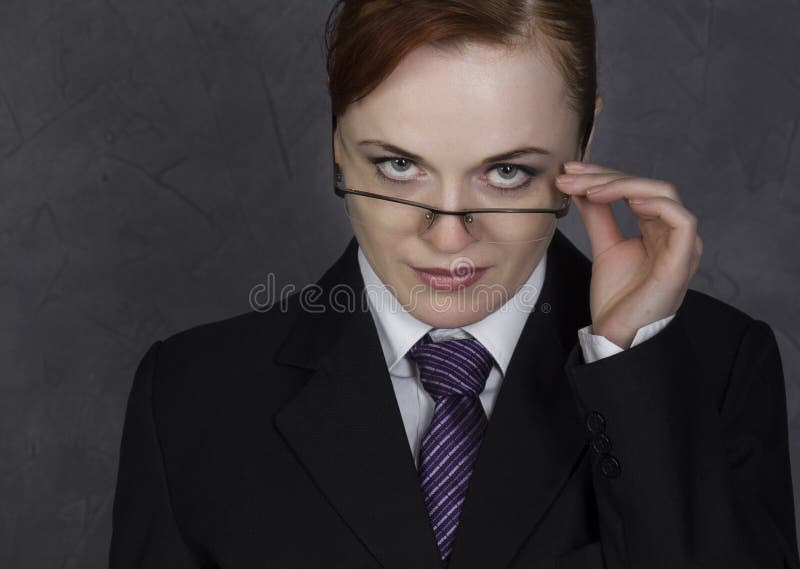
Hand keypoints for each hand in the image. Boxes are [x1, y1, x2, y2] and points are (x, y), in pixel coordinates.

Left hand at [555, 162, 702, 348]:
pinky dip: (655, 204)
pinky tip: (626, 200)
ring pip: (663, 194)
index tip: (569, 172)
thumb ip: (598, 215)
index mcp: (657, 229)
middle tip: (571, 177)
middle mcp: (673, 233)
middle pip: (646, 186)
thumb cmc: (617, 299)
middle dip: (605, 176)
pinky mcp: (682, 260)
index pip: (634, 188)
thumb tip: (583, 186)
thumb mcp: (604, 246)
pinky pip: (682, 220)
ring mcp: (681, 245)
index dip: (603, 175)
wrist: (618, 336)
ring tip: (590, 189)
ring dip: (623, 185)